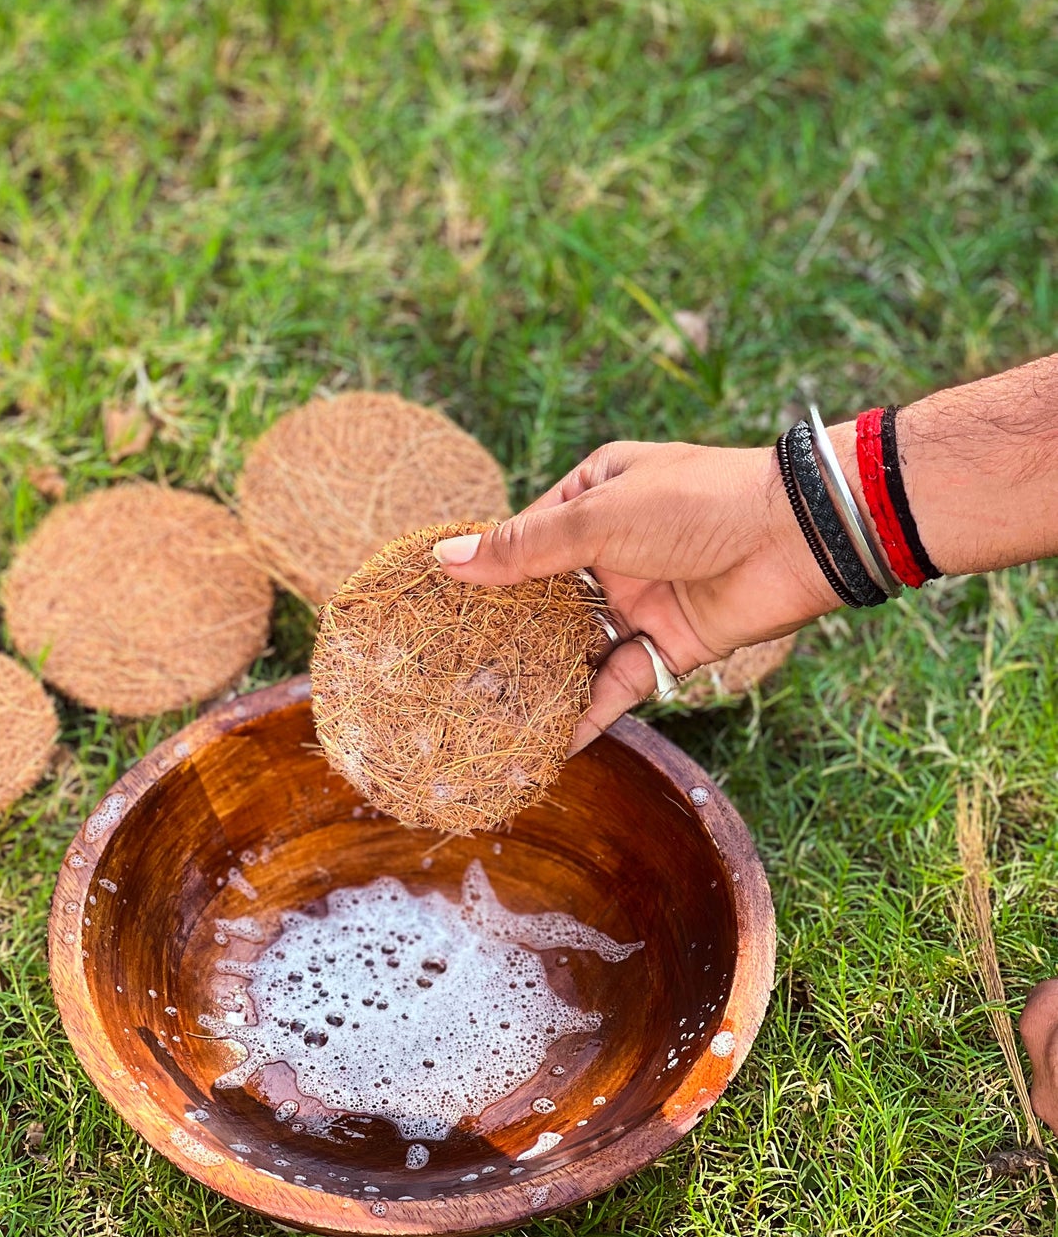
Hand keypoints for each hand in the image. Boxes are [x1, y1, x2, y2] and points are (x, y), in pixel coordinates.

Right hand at [434, 440, 839, 751]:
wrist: (800, 539)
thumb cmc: (696, 504)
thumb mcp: (598, 517)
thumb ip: (524, 548)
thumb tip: (448, 559)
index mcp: (594, 494)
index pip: (524, 537)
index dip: (483, 572)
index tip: (435, 608)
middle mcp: (612, 547)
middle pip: (545, 598)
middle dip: (505, 634)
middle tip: (449, 672)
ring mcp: (639, 598)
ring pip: (576, 645)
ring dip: (540, 676)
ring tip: (486, 714)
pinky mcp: (668, 645)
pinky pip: (617, 683)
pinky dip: (586, 711)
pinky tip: (549, 742)